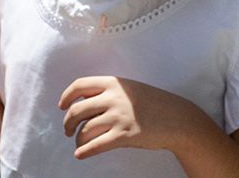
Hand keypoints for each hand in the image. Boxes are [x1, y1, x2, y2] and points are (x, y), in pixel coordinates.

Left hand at [60, 76, 208, 159]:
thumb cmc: (152, 103)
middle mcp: (113, 98)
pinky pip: (96, 145)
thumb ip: (108, 92)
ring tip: (79, 142)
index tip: (62, 106)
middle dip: (68, 123)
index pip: (79, 85)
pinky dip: (84, 151)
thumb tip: (81, 103)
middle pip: (77, 110)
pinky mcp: (124, 135)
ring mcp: (119, 117)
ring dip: (78, 139)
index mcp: (113, 83)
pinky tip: (80, 154)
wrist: (177, 118)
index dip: (66, 97)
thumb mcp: (129, 89)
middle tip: (68, 130)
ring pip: (85, 130)